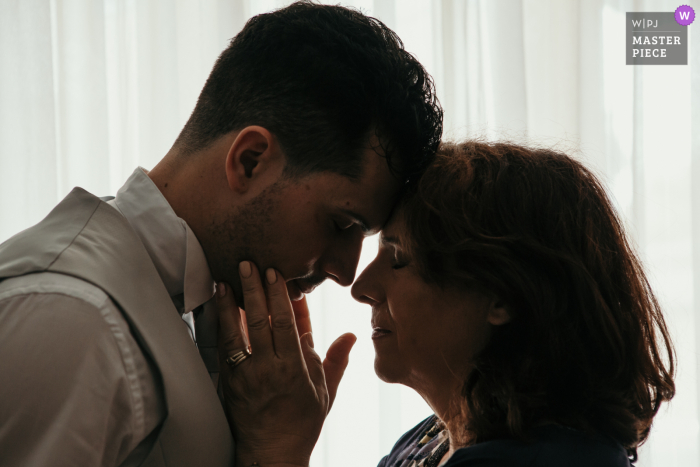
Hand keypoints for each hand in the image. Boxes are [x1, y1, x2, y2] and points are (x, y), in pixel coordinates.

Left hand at [216, 261, 355, 466]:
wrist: (271, 452)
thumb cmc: (301, 423)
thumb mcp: (326, 392)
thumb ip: (336, 361)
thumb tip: (351, 336)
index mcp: (295, 368)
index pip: (287, 324)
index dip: (281, 296)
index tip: (278, 274)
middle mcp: (270, 368)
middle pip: (262, 320)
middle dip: (257, 289)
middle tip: (252, 264)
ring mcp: (247, 374)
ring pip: (239, 330)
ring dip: (234, 301)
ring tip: (230, 277)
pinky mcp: (230, 380)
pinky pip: (224, 346)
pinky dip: (222, 322)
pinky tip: (219, 305)